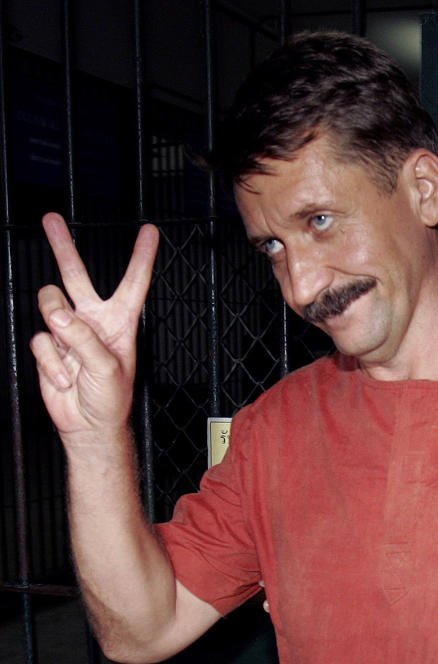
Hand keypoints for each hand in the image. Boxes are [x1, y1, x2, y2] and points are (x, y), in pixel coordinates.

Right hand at [30, 213, 157, 440]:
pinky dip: (51, 362)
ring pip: (49, 304)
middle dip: (62, 246)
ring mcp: (69, 331)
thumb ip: (84, 338)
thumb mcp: (108, 367)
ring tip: (70, 356)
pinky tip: (64, 376)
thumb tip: (58, 314)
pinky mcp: (49, 346)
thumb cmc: (111, 397)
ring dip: (57, 329)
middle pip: (76, 275)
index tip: (150, 232)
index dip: (142, 256)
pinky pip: (40, 340)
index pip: (134, 282)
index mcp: (121, 321)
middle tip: (51, 219)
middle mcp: (94, 320)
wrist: (88, 424)